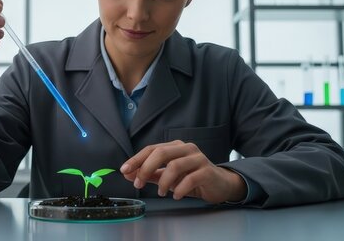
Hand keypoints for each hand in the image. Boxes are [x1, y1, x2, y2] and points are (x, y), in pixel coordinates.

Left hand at [119, 140, 246, 202]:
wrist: (219, 185)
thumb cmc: (192, 178)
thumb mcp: (168, 176)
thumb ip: (149, 174)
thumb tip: (128, 174)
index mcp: (175, 147)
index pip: (152, 149)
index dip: (136, 159)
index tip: (124, 170)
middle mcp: (186, 149)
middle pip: (161, 152)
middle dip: (145, 168)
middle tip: (138, 184)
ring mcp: (198, 158)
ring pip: (174, 165)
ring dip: (163, 181)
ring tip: (160, 192)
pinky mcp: (207, 171)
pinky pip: (190, 178)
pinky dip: (179, 189)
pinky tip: (176, 195)